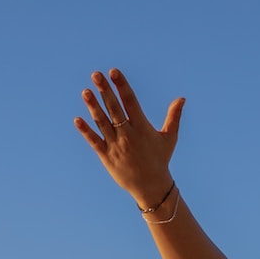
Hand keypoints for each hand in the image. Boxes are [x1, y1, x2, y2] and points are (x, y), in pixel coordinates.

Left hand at [74, 68, 184, 207]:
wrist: (151, 186)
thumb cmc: (160, 159)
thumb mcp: (169, 138)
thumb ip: (174, 117)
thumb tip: (182, 98)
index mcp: (142, 127)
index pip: (130, 102)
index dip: (122, 86)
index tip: (113, 72)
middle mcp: (128, 135)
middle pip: (114, 109)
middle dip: (105, 91)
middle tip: (96, 75)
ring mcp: (116, 145)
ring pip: (102, 123)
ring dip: (93, 107)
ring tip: (85, 92)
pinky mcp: (107, 157)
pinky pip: (94, 142)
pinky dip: (86, 131)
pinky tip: (77, 120)